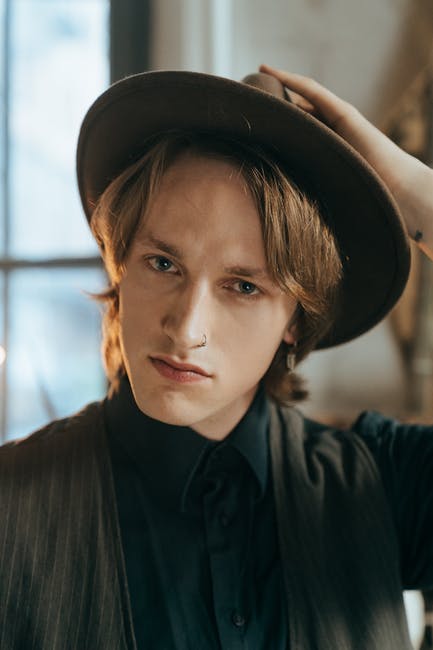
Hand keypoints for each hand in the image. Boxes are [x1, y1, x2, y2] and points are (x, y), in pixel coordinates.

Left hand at [260, 64, 432, 259]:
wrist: (402, 196)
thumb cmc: (368, 209)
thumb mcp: (326, 208)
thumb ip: (308, 212)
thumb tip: (282, 238)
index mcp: (325, 156)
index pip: (297, 137)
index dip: (276, 130)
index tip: (252, 132)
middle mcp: (332, 136)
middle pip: (298, 114)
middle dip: (275, 106)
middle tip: (248, 100)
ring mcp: (340, 123)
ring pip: (305, 100)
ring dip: (281, 86)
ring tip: (257, 76)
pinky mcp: (345, 115)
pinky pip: (315, 93)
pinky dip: (294, 82)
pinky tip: (274, 73)